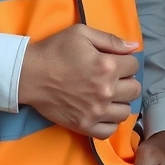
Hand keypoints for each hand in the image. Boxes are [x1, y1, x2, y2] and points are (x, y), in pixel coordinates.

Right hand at [18, 24, 141, 137]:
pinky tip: (103, 111)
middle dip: (127, 80)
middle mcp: (105, 91)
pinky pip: (109, 131)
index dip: (126, 61)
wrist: (29, 75)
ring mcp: (95, 111)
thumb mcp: (83, 34)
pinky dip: (110, 122)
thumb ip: (111, 40)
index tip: (116, 61)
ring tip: (109, 94)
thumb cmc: (55, 50)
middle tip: (114, 77)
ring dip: (120, 101)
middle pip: (134, 89)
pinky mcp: (84, 126)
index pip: (134, 65)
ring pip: (125, 111)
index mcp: (107, 66)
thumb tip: (134, 46)